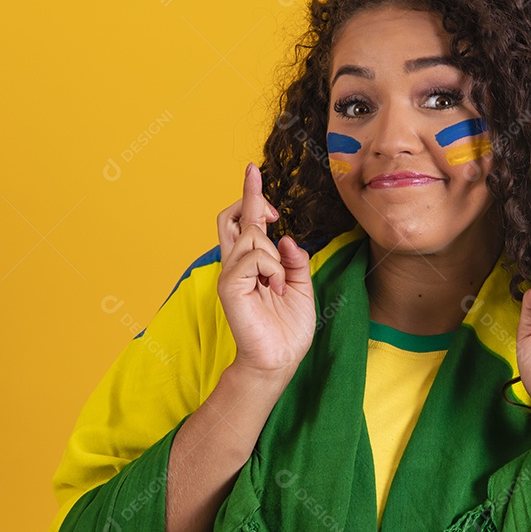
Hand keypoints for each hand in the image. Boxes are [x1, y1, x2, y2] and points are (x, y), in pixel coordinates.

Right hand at [216, 162, 314, 384]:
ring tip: (279, 285)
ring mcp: (230, 274)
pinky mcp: (229, 286)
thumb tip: (287, 238)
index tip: (252, 171)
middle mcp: (236, 265)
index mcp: (253, 265)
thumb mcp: (301, 287)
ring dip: (275, 257)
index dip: (250, 194)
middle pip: (234, 217)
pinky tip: (274, 290)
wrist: (279, 360)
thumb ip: (295, 261)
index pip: (245, 221)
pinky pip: (252, 257)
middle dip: (253, 201)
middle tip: (274, 213)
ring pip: (252, 236)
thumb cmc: (288, 328)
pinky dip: (271, 269)